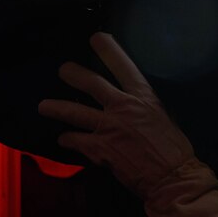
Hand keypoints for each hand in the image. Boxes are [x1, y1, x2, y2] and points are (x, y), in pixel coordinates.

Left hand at [37, 32, 194, 196]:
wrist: (172, 178)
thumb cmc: (174, 150)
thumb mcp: (163, 118)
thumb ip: (143, 108)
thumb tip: (133, 104)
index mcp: (143, 97)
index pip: (123, 65)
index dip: (108, 49)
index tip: (96, 38)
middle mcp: (123, 108)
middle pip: (91, 83)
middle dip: (73, 74)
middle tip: (63, 70)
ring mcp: (109, 128)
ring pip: (74, 112)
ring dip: (56, 108)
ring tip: (43, 106)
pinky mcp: (100, 149)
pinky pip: (76, 140)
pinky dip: (68, 139)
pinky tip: (62, 139)